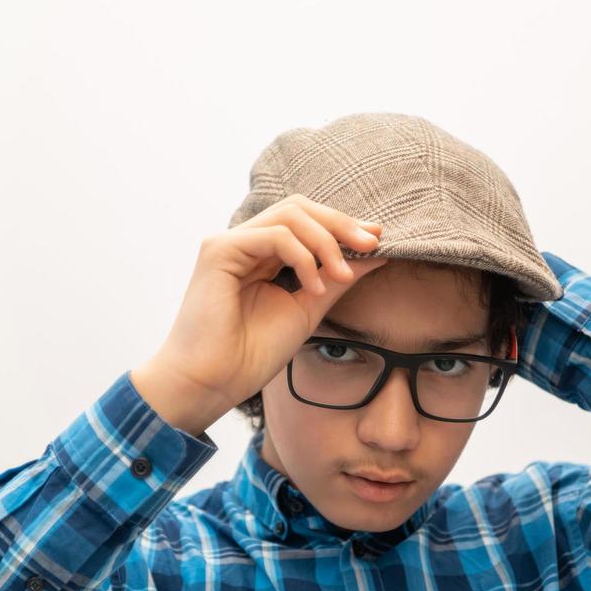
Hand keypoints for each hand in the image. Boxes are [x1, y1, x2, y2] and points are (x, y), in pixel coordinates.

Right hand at [132, 194, 390, 435]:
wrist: (213, 382)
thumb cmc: (251, 354)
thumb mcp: (308, 309)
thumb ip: (336, 279)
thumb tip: (375, 254)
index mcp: (263, 255)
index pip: (306, 222)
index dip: (342, 226)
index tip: (377, 241)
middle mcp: (245, 243)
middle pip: (300, 208)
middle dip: (340, 223)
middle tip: (371, 244)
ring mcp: (230, 244)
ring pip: (290, 214)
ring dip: (325, 241)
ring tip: (341, 275)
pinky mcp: (218, 251)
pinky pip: (273, 235)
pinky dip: (302, 256)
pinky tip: (312, 285)